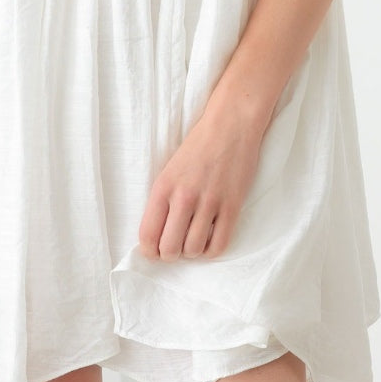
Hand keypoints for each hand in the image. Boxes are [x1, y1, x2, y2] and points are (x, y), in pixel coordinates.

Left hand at [137, 103, 267, 261]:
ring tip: (193, 241)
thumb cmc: (198, 147)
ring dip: (192, 252)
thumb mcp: (169, 170)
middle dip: (170, 255)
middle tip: (175, 248)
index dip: (150, 252)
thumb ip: (163, 200)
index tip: (155, 252)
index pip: (148, 235)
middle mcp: (184, 197)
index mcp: (163, 187)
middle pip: (170, 249)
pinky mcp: (232, 206)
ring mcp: (209, 202)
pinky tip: (210, 240)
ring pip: (194, 250)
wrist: (230, 126)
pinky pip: (219, 245)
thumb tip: (157, 235)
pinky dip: (212, 251)